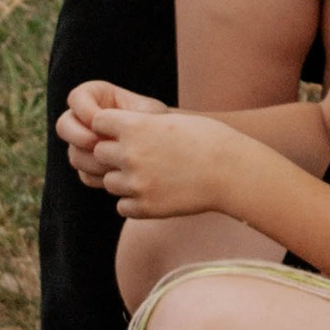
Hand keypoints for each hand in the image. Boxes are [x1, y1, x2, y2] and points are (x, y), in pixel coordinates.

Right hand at [57, 78, 162, 185]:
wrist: (167, 148)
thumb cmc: (160, 122)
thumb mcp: (150, 113)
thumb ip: (127, 115)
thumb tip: (106, 126)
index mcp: (96, 97)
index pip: (76, 98)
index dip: (83, 110)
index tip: (100, 121)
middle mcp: (85, 120)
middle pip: (63, 125)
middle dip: (78, 136)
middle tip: (97, 143)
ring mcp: (85, 145)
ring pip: (73, 154)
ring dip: (91, 160)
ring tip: (115, 162)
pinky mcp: (91, 167)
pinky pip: (84, 174)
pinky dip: (98, 177)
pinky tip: (118, 176)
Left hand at [76, 92, 248, 221]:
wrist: (231, 171)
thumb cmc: (207, 139)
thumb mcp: (170, 121)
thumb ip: (140, 125)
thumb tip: (115, 128)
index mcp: (135, 127)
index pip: (98, 122)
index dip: (109, 125)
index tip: (123, 130)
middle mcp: (130, 154)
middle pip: (99, 153)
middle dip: (114, 153)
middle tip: (139, 155)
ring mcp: (136, 183)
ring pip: (109, 182)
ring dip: (123, 179)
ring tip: (150, 175)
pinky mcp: (145, 208)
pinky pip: (122, 206)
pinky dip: (134, 201)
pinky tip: (155, 193)